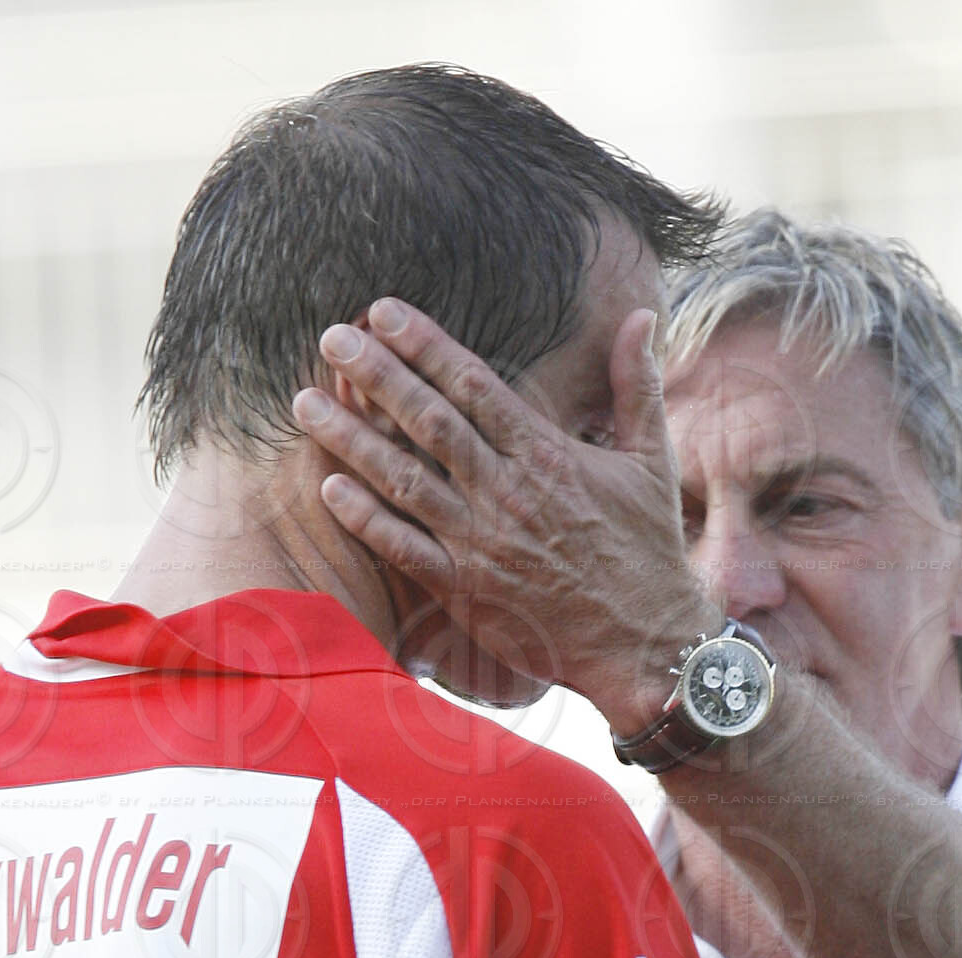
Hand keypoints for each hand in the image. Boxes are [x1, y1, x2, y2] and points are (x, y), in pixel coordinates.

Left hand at [294, 301, 718, 723]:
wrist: (644, 643)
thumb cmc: (648, 551)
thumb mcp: (653, 461)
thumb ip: (638, 386)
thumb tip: (642, 317)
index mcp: (547, 454)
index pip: (472, 385)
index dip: (424, 343)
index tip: (383, 311)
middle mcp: (508, 493)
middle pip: (429, 421)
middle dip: (377, 374)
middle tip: (331, 337)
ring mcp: (484, 543)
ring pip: (406, 480)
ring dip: (352, 439)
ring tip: (307, 403)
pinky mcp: (468, 591)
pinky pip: (407, 550)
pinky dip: (368, 520)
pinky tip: (331, 488)